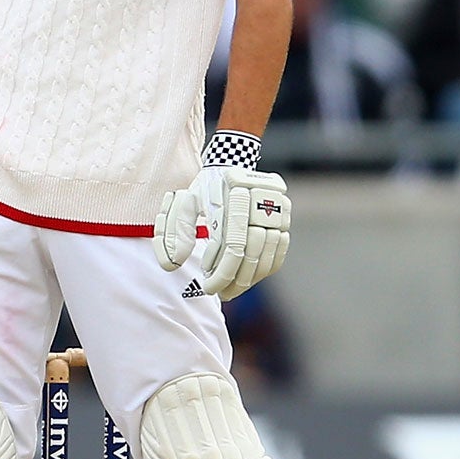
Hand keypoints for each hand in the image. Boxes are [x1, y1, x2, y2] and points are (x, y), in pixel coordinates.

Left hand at [155, 164, 289, 299]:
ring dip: (249, 279)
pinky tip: (248, 278)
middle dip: (235, 280)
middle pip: (251, 255)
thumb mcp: (184, 202)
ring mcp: (278, 211)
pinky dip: (264, 269)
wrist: (235, 164)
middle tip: (220, 294)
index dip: (221, 272)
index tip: (207, 287)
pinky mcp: (286, 218)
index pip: (232, 247)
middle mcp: (260, 204)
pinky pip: (279, 251)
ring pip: (267, 256)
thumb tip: (173, 265)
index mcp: (233, 199)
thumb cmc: (205, 188)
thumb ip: (173, 231)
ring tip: (231, 290)